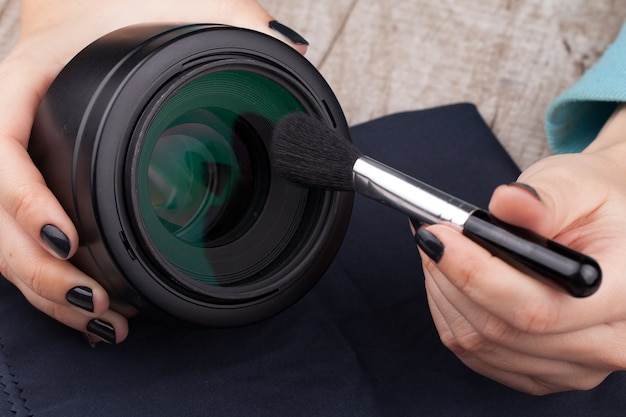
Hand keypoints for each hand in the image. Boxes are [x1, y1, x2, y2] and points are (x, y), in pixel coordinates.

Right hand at [0, 0, 307, 343]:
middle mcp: (15, 126)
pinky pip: (26, 241)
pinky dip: (51, 281)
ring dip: (46, 289)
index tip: (69, 241)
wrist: (104, 10)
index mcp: (27, 80)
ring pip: (6, 241)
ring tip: (104, 318)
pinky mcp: (40, 185)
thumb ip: (234, 26)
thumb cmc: (140, 9)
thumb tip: (289, 53)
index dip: (23, 203)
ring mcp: (24, 162)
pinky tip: (91, 304)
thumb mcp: (187, 11)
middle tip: (98, 301)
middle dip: (39, 271)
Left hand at [415, 105, 625, 393]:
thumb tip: (508, 201)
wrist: (602, 232)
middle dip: (451, 278)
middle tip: (431, 235)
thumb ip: (543, 199)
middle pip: (502, 332)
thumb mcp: (574, 186)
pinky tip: (448, 278)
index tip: (440, 235)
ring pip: (480, 345)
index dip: (476, 274)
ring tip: (439, 249)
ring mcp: (573, 367)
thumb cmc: (590, 205)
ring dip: (444, 293)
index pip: (538, 309)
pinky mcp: (540, 373)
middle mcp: (607, 344)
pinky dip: (449, 312)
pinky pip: (475, 353)